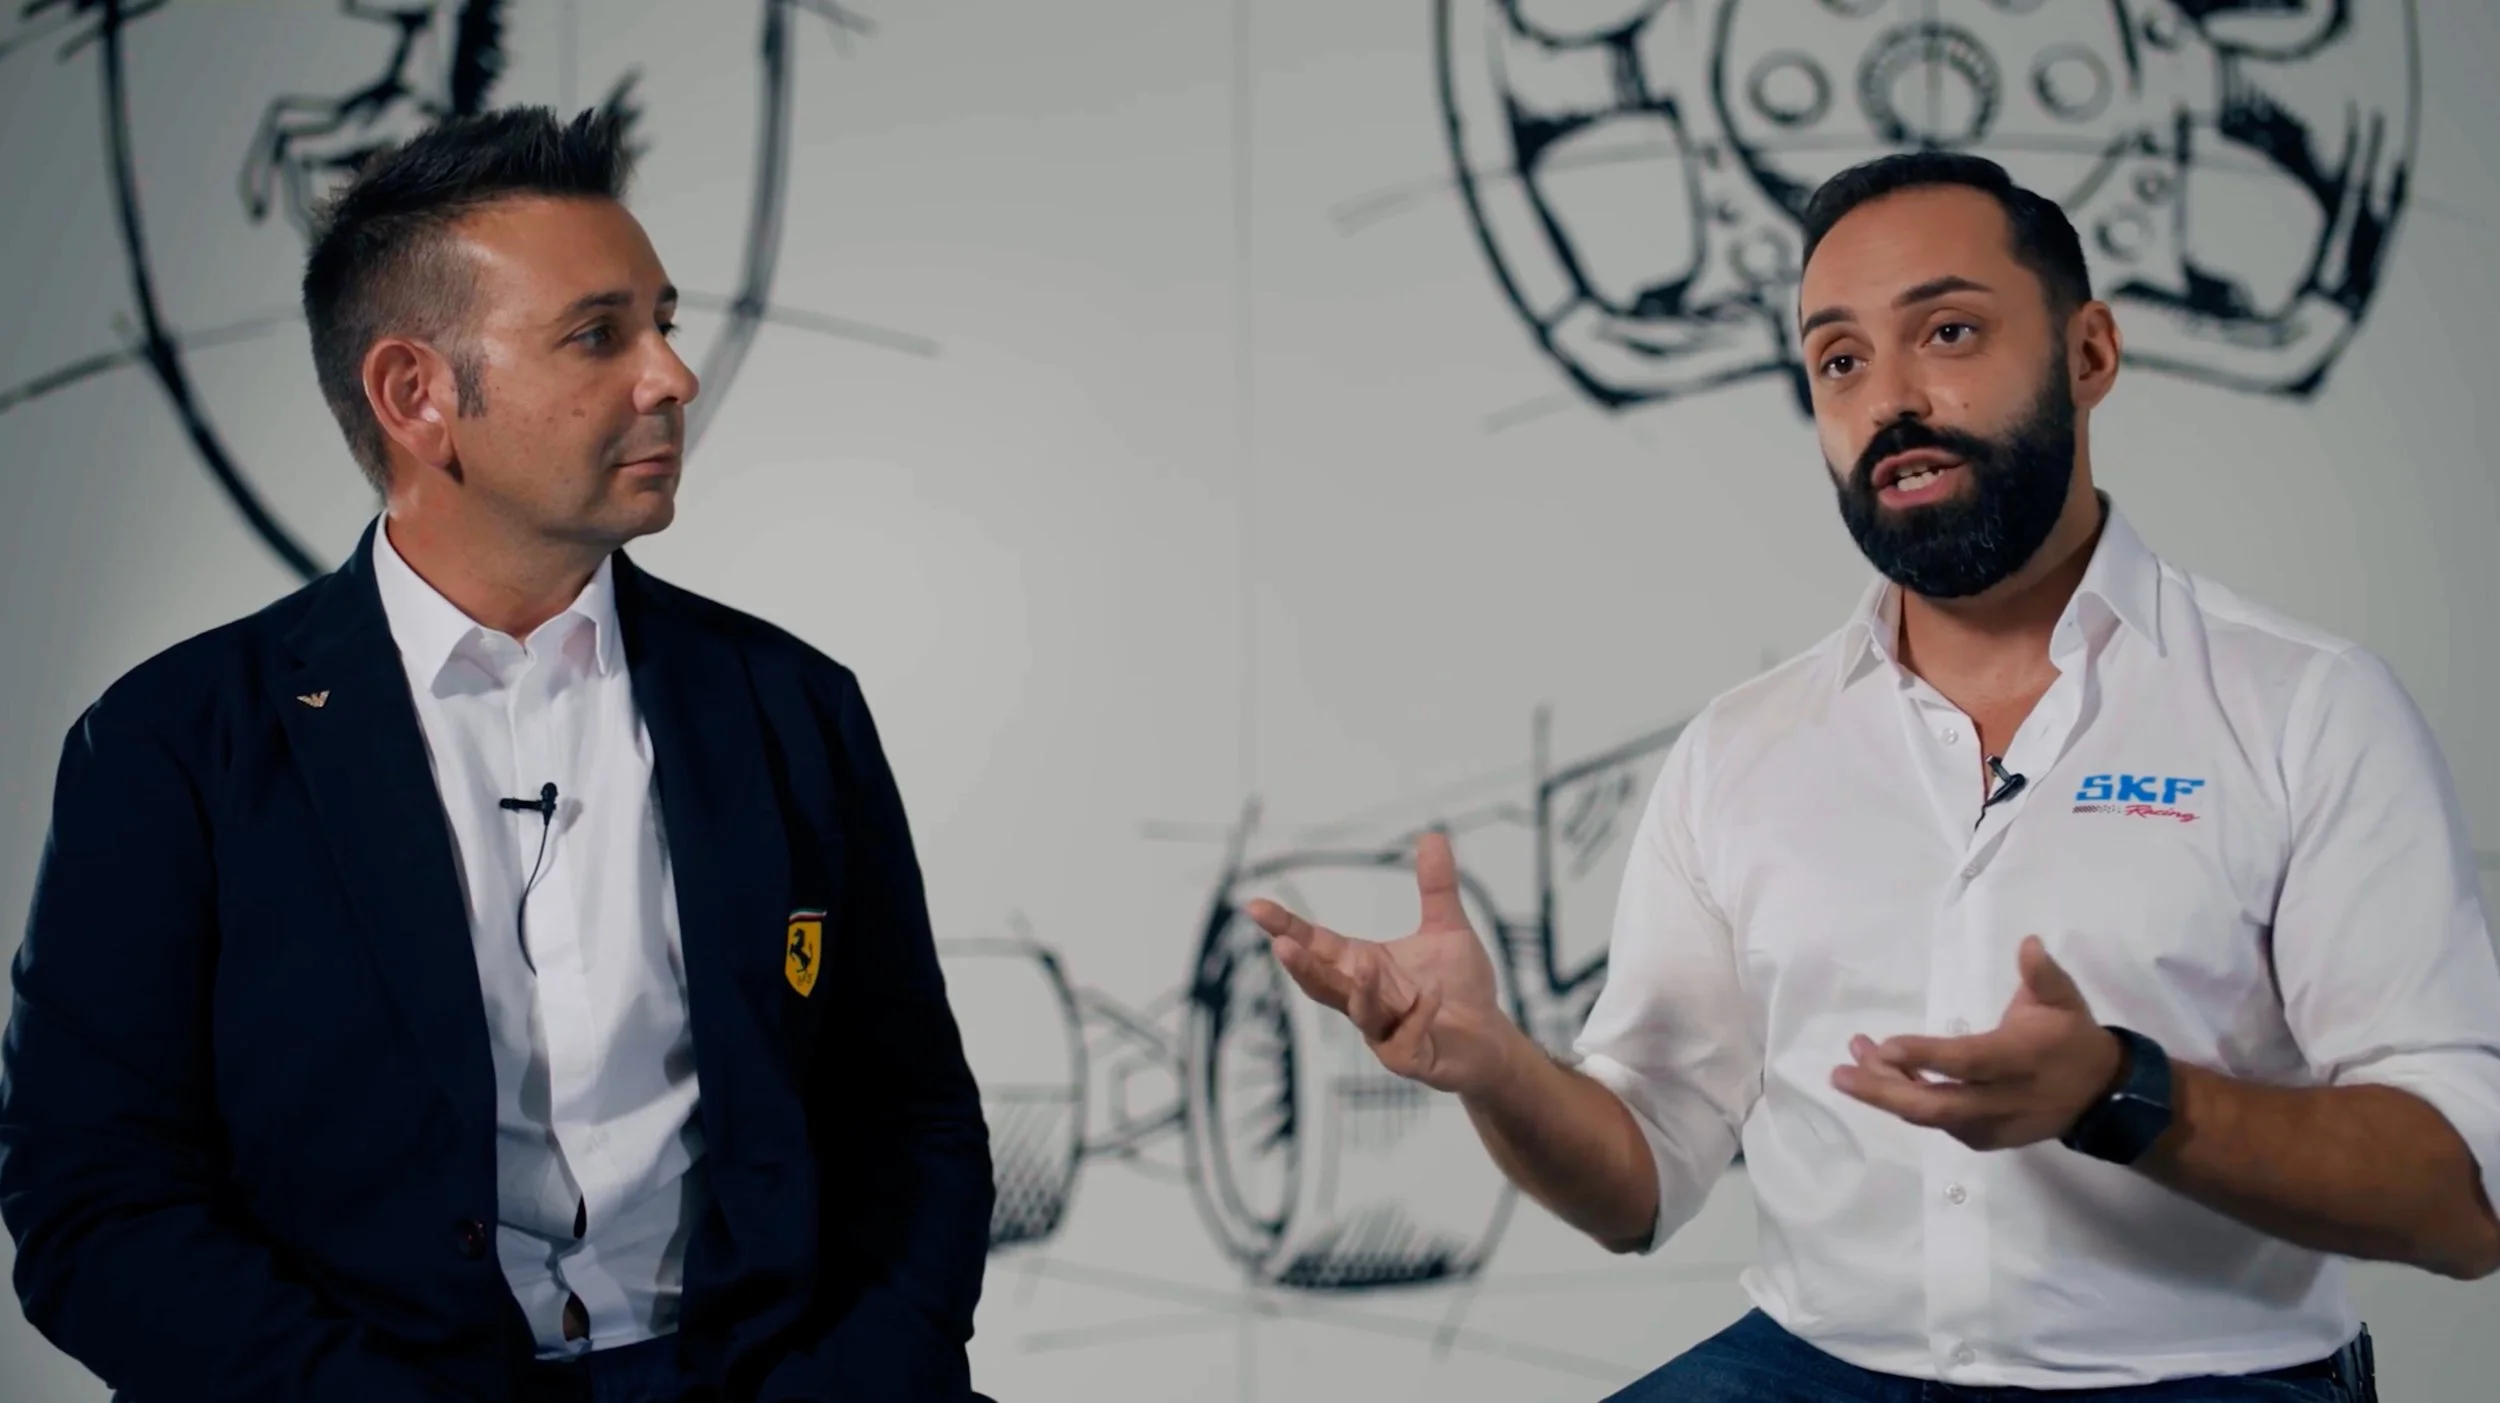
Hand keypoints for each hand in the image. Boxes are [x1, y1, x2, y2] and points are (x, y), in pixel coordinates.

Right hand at [1245, 831, 1516, 1097]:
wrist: (1491, 1038)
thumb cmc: (1459, 988)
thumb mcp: (1447, 929)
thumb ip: (1436, 887)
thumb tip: (1432, 835)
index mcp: (1363, 966)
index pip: (1317, 945)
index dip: (1286, 927)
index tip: (1254, 906)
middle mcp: (1365, 999)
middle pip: (1323, 984)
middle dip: (1302, 966)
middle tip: (1281, 945)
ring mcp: (1384, 1033)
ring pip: (1361, 1014)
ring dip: (1361, 991)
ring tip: (1367, 962)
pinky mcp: (1412, 1058)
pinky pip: (1406, 1040)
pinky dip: (1417, 1016)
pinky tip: (1431, 995)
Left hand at [1830, 935, 2124, 1151]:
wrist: (2102, 1097)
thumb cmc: (2072, 1039)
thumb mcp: (2065, 1001)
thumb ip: (2043, 975)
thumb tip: (2027, 943)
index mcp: (2020, 1060)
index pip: (1966, 1062)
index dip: (1925, 1057)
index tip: (1882, 1046)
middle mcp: (2002, 1099)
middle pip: (1935, 1106)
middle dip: (1883, 1091)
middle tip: (1839, 1073)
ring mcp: (1991, 1125)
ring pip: (1929, 1117)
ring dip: (1886, 1091)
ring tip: (1850, 1064)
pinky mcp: (1983, 1138)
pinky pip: (1937, 1124)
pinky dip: (1907, 1102)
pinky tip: (1882, 1075)